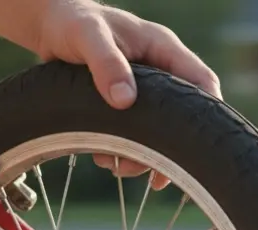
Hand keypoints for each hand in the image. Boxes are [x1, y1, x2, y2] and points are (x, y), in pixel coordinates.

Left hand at [33, 0, 222, 187]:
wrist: (48, 26)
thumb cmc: (71, 22)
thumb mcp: (88, 37)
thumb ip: (106, 64)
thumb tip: (124, 101)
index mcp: (162, 49)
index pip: (201, 81)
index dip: (209, 113)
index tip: (200, 147)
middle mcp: (158, 71)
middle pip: (181, 116)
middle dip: (169, 149)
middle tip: (156, 179)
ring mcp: (142, 89)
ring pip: (156, 130)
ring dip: (140, 155)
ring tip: (117, 168)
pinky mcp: (123, 104)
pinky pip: (132, 133)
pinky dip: (121, 151)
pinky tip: (104, 159)